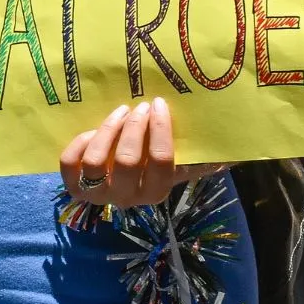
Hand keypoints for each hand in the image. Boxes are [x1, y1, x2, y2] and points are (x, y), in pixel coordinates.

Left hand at [58, 98, 225, 207]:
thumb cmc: (154, 164)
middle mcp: (126, 198)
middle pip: (128, 162)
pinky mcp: (74, 186)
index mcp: (156, 192)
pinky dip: (78, 144)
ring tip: (120, 113)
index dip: (160, 130)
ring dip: (108, 131)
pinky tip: (92, 131)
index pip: (162, 162)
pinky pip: (70, 165)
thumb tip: (233, 152)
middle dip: (135, 128)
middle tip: (139, 107)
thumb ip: (205, 158)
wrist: (118, 181)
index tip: (158, 104)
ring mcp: (98, 194)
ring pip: (97, 163)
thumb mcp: (181, 162)